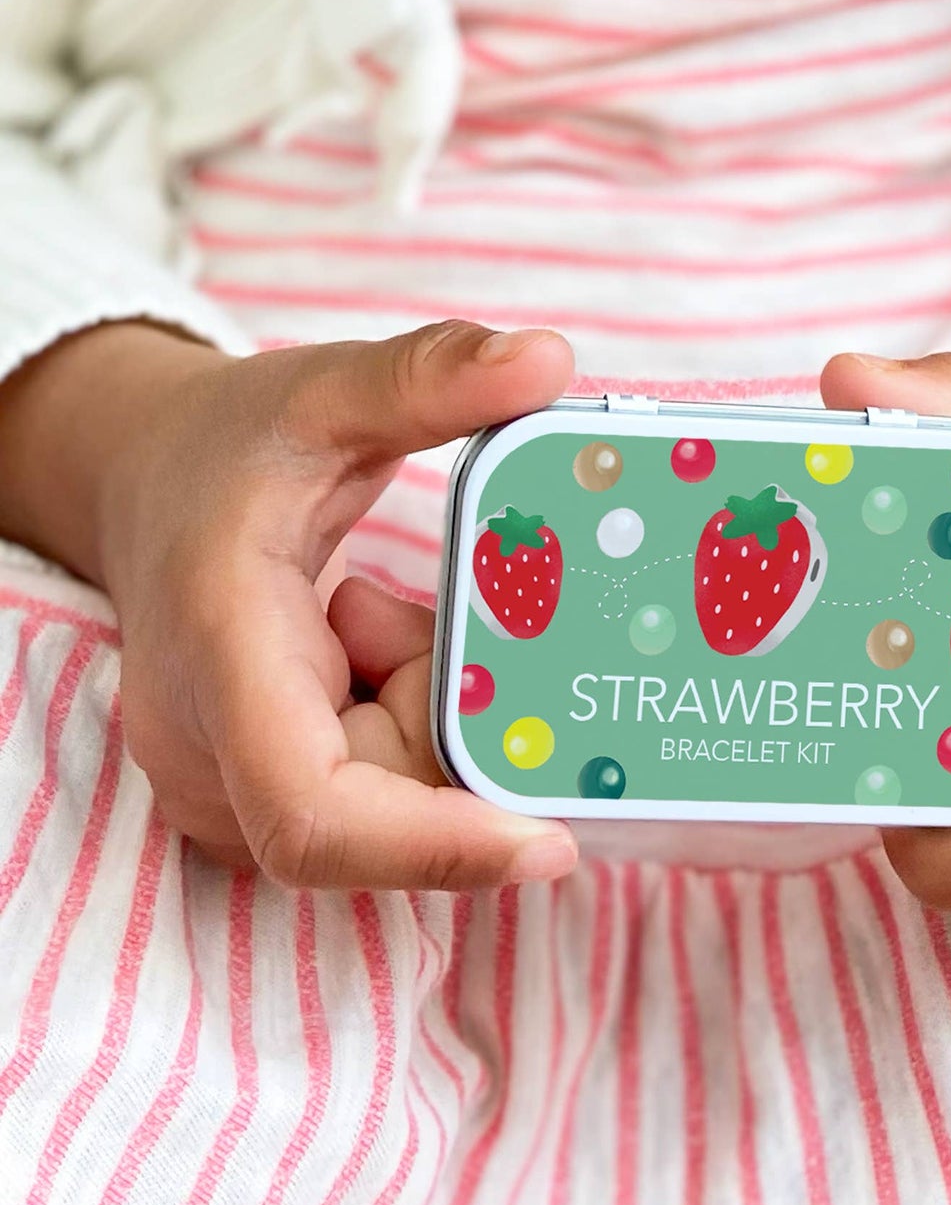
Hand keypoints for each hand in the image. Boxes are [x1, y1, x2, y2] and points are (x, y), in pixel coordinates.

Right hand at [0, 320, 580, 888]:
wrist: (145, 485)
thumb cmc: (224, 446)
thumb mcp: (322, 392)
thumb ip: (428, 375)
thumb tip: (549, 357)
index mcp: (218, 665)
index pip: (317, 814)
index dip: (436, 847)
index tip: (551, 841)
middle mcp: (209, 755)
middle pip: (385, 806)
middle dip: (448, 714)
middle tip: (420, 612)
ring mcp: (230, 782)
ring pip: (391, 796)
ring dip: (426, 703)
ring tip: (375, 610)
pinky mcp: (261, 786)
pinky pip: (378, 783)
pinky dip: (409, 710)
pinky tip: (372, 636)